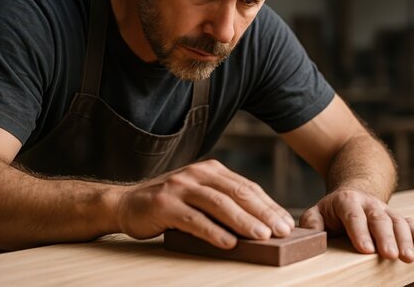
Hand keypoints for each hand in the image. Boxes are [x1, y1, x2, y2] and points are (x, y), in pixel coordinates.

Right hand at [115, 159, 293, 248]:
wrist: (126, 203)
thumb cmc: (170, 204)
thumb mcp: (199, 196)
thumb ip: (223, 202)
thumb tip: (260, 223)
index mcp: (210, 170)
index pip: (246, 187)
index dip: (269, 205)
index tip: (287, 223)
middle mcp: (197, 174)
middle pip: (237, 193)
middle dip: (263, 213)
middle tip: (283, 231)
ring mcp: (180, 187)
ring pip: (218, 204)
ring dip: (243, 221)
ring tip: (262, 237)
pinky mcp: (164, 204)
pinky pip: (194, 219)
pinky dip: (213, 231)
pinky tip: (229, 243)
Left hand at [299, 187, 413, 262]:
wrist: (352, 195)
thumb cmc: (332, 210)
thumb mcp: (317, 213)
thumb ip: (312, 223)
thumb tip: (311, 236)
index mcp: (346, 201)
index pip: (353, 216)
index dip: (359, 232)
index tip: (365, 249)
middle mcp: (368, 203)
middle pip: (378, 219)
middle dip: (385, 238)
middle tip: (389, 255)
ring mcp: (384, 209)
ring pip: (397, 221)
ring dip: (405, 239)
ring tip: (407, 257)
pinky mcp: (396, 216)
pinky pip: (410, 223)